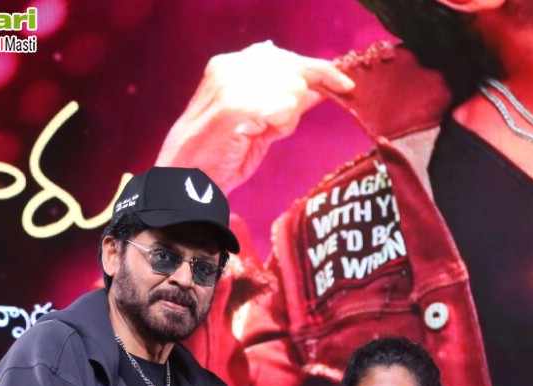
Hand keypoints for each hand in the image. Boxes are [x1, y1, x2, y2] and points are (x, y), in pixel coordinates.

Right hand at [156, 40, 355, 193]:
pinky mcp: (235, 104)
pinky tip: (256, 135)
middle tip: (276, 126)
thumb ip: (288, 101)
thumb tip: (322, 87)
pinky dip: (279, 125)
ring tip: (256, 134)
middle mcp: (230, 66)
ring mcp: (231, 83)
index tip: (343, 83)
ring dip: (285, 118)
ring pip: (293, 89)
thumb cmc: (223, 155)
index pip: (286, 57)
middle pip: (294, 69)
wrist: (188, 180)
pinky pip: (284, 107)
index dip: (317, 69)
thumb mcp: (261, 121)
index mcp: (231, 65)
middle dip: (300, 97)